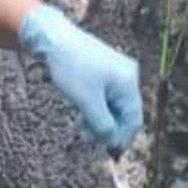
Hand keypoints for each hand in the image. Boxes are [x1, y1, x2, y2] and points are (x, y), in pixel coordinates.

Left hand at [18, 3, 144, 151]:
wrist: (53, 37)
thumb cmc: (70, 67)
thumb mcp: (86, 101)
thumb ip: (102, 125)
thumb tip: (113, 142)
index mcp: (128, 82)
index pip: (134, 119)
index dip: (122, 137)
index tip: (107, 150)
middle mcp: (128, 75)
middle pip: (125, 112)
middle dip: (109, 127)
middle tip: (87, 137)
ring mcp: (118, 70)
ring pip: (114, 104)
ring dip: (101, 118)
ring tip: (82, 125)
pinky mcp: (106, 68)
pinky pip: (107, 94)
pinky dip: (97, 105)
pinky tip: (83, 109)